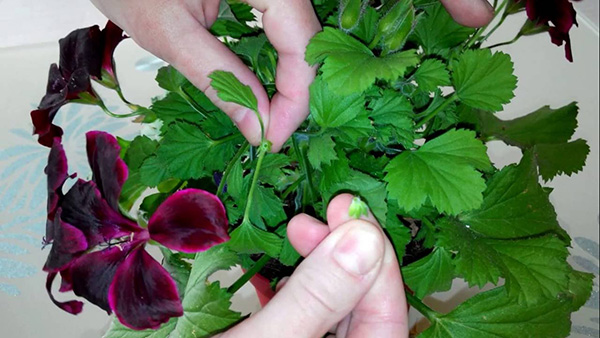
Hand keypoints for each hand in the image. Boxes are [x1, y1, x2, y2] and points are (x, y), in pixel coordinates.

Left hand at [91, 0, 319, 151]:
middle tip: (269, 133)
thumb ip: (216, 76)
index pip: (301, 43)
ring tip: (265, 118)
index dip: (294, 98)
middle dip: (293, 93)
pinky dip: (271, 62)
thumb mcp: (169, 32)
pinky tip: (257, 87)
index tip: (272, 138)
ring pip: (296, 38)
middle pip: (305, 42)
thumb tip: (255, 127)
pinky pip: (278, 29)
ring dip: (285, 81)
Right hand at [219, 194, 407, 337]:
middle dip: (343, 258)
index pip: (389, 321)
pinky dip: (292, 292)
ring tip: (294, 232)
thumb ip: (317, 296)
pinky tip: (273, 275)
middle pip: (361, 313)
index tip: (351, 212)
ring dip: (318, 269)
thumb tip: (365, 237)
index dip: (377, 261)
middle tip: (312, 219)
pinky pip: (303, 320)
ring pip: (332, 312)